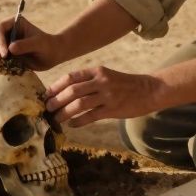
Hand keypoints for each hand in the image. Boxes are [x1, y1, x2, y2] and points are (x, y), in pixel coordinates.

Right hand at [0, 16, 66, 70]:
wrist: (51, 55)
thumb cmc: (47, 46)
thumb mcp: (39, 44)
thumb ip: (26, 45)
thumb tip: (10, 48)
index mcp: (13, 23)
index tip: (5, 53)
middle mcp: (5, 31)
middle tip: (0, 60)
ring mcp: (3, 43)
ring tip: (1, 65)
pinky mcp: (3, 54)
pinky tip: (0, 68)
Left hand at [44, 66, 159, 127]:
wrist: (148, 90)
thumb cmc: (124, 84)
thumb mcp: (106, 75)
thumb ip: (89, 81)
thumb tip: (66, 92)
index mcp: (97, 71)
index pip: (71, 77)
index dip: (56, 86)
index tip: (47, 94)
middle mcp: (101, 81)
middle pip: (72, 91)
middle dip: (57, 100)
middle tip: (48, 108)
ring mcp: (107, 95)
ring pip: (79, 104)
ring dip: (64, 112)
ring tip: (57, 118)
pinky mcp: (113, 109)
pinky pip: (91, 116)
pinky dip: (78, 121)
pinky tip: (72, 125)